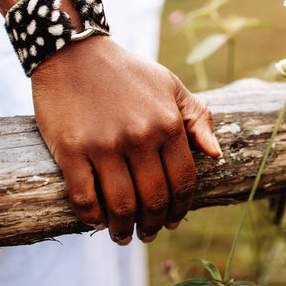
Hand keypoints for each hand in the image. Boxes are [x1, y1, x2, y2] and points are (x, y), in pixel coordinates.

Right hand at [31, 36, 221, 244]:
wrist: (73, 51)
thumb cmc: (125, 71)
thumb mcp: (169, 84)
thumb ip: (197, 117)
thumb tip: (216, 156)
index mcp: (167, 123)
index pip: (182, 182)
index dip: (179, 209)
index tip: (172, 221)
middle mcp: (139, 136)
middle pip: (153, 199)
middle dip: (152, 226)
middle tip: (146, 234)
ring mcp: (103, 144)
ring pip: (121, 205)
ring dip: (123, 229)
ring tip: (121, 234)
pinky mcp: (70, 149)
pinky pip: (84, 197)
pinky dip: (92, 218)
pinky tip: (95, 222)